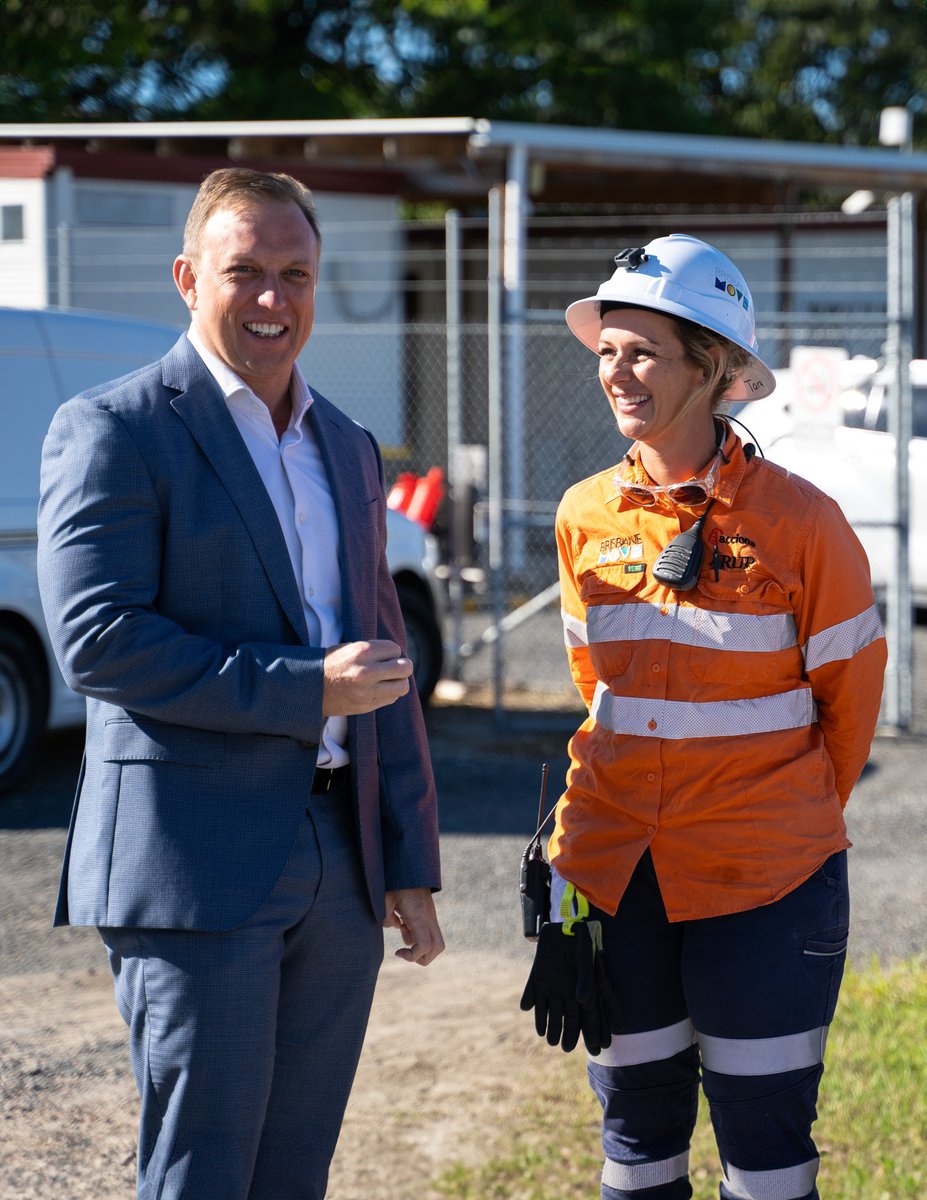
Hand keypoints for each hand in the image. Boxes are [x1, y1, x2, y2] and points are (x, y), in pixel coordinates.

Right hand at [323, 640, 412, 715]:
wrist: (310, 688)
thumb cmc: (331, 664)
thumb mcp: (349, 648)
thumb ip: (373, 650)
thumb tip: (398, 654)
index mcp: (362, 652)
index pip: (395, 649)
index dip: (392, 652)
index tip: (386, 655)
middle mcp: (366, 671)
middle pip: (405, 668)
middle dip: (403, 666)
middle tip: (396, 667)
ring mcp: (367, 691)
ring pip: (403, 686)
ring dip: (399, 682)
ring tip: (390, 679)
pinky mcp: (367, 706)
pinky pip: (392, 698)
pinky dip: (390, 693)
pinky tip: (379, 689)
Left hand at [383, 887, 444, 965]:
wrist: (411, 866)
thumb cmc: (397, 881)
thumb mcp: (384, 898)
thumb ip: (385, 917)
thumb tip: (394, 926)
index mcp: (418, 916)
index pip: (425, 946)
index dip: (412, 956)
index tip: (397, 952)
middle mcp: (429, 918)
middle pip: (438, 948)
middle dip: (422, 958)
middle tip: (405, 952)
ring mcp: (431, 916)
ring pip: (436, 942)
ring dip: (419, 946)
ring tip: (402, 929)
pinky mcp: (429, 914)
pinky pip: (429, 933)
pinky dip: (418, 936)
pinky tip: (404, 923)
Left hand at [519, 920, 619, 1054]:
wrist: (563, 925)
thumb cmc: (579, 941)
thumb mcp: (584, 960)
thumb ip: (584, 979)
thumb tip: (580, 999)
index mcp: (583, 989)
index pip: (589, 1016)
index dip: (591, 1031)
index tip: (593, 1047)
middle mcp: (567, 992)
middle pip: (570, 1018)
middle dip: (569, 1033)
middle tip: (566, 1048)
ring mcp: (552, 987)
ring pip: (552, 1012)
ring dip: (551, 1026)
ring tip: (550, 1040)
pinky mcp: (538, 980)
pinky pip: (535, 997)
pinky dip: (535, 1010)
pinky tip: (536, 1022)